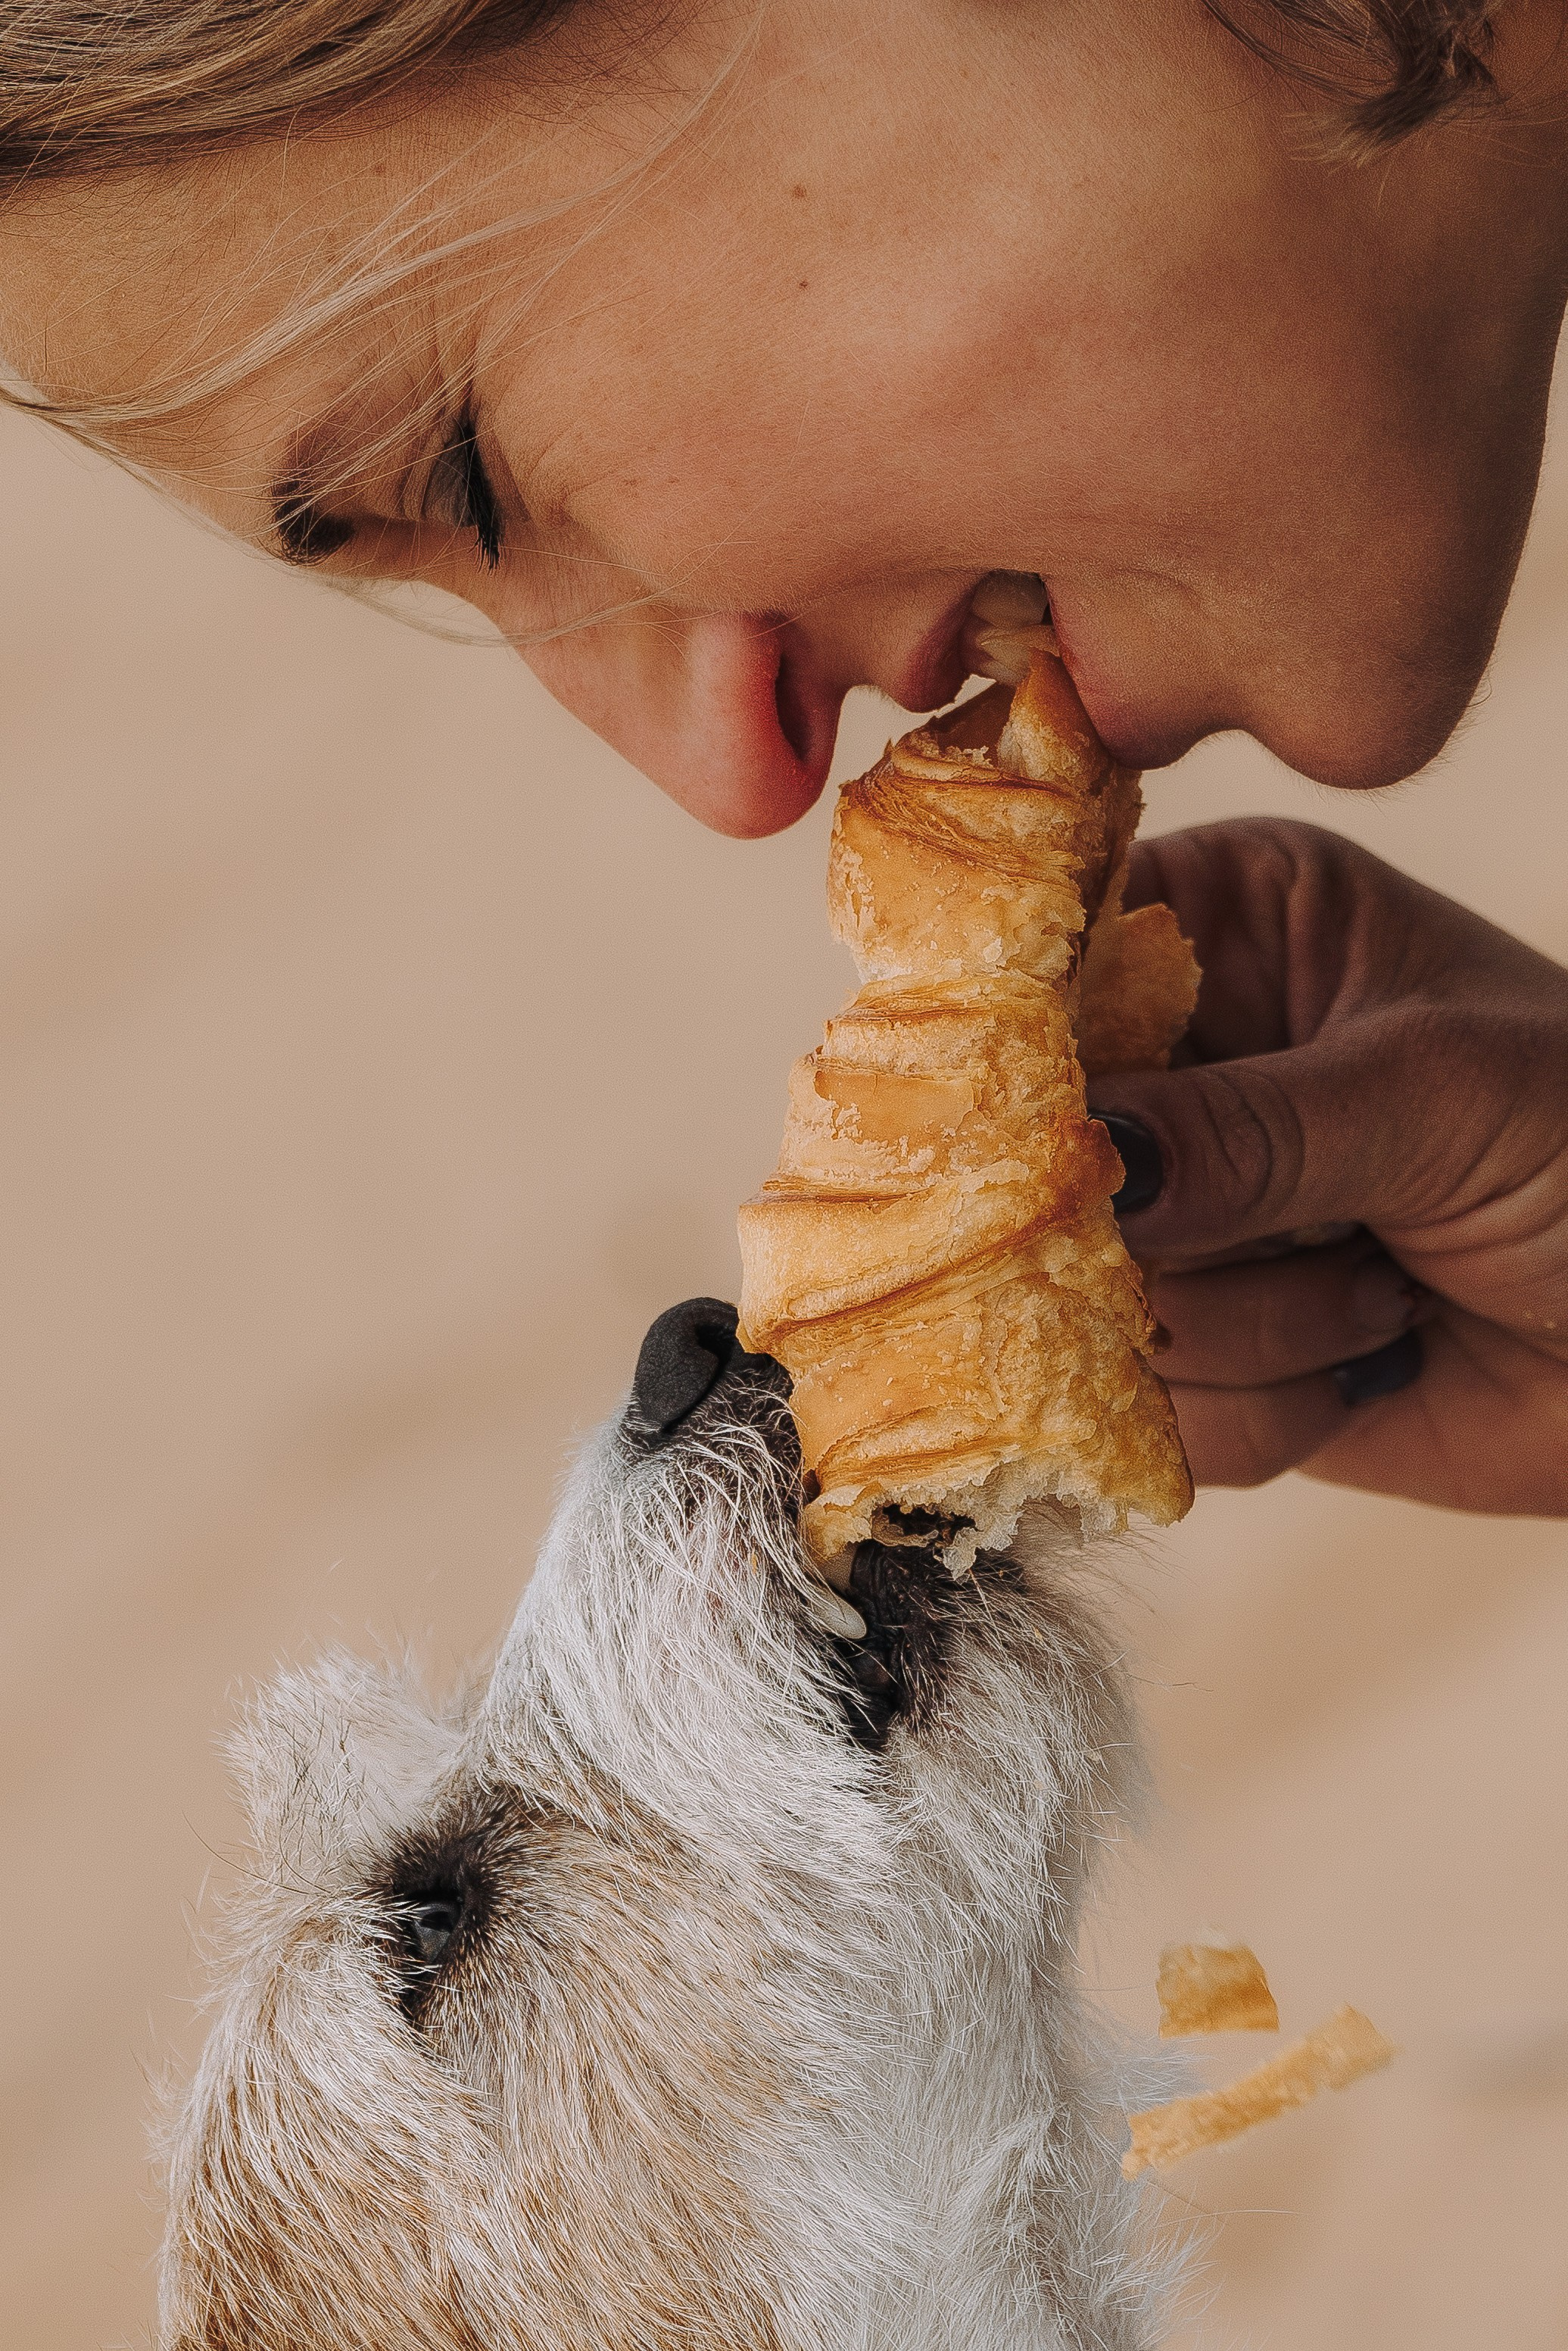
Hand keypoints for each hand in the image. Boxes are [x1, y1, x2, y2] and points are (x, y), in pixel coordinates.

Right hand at [1088, 819, 1567, 1513]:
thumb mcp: (1440, 1094)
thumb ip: (1255, 1125)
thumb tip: (1090, 1159)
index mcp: (1231, 929)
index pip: (1054, 957)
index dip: (1033, 1048)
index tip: (1074, 1128)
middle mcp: (1186, 1065)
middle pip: (1035, 1152)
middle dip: (1166, 1223)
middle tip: (1282, 1227)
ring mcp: (1186, 1216)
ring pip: (1085, 1299)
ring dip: (1256, 1326)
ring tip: (1387, 1287)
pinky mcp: (1207, 1352)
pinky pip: (1151, 1408)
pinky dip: (1271, 1411)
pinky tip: (1374, 1360)